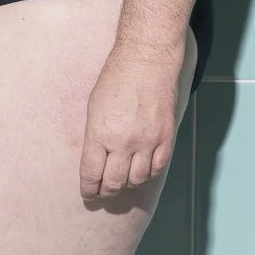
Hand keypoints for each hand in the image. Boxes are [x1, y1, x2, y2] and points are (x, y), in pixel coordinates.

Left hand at [79, 41, 184, 200]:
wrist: (147, 60)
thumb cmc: (116, 78)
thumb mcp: (94, 107)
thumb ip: (95, 136)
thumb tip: (96, 160)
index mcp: (99, 133)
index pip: (91, 174)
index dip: (89, 189)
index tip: (88, 194)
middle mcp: (123, 142)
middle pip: (114, 183)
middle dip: (106, 191)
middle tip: (103, 191)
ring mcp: (147, 141)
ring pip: (136, 179)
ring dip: (127, 183)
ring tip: (123, 179)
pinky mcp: (166, 137)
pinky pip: (157, 168)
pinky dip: (148, 173)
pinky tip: (141, 169)